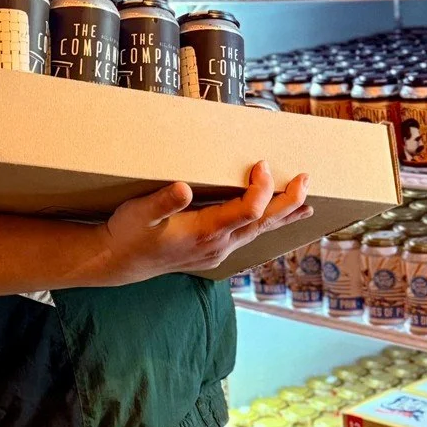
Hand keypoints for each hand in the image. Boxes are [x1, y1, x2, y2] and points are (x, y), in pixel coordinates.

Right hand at [98, 163, 311, 284]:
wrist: (119, 262)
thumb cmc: (129, 233)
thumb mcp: (139, 213)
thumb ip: (162, 202)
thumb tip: (183, 188)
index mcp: (204, 231)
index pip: (248, 210)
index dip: (261, 187)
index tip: (261, 163)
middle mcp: (218, 244)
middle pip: (263, 222)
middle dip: (288, 201)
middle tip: (306, 179)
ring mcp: (218, 251)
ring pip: (259, 231)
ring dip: (282, 215)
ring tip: (306, 203)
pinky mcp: (214, 252)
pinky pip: (248, 236)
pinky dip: (266, 224)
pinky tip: (273, 218)